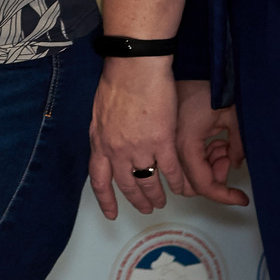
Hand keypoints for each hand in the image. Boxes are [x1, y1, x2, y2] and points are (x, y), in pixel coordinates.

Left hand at [88, 57, 183, 218]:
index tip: (111, 213)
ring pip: (148, 181)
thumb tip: (107, 142)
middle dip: (136, 200)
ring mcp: (139, 147)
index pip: (99, 179)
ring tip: (162, 202)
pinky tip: (181, 187)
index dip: (106, 199)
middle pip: (126, 184)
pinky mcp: (162, 141)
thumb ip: (104, 132)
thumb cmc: (117, 80)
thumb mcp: (100, 111)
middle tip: (145, 209)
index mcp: (99, 141)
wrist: (135, 67)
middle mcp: (116, 150)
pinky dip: (176, 181)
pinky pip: (170, 170)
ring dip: (156, 195)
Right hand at [172, 79, 248, 206]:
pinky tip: (211, 141)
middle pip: (191, 186)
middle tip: (227, 156)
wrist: (171, 66)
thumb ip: (237, 145)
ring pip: (183, 176)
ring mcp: (162, 147)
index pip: (205, 185)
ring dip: (206, 168)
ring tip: (220, 145)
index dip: (225, 195)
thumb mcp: (231, 116)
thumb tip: (235, 164)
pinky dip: (197, 159)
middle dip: (214, 178)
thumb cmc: (204, 87)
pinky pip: (178, 163)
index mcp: (187, 146)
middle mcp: (170, 151)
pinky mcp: (161, 140)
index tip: (242, 198)